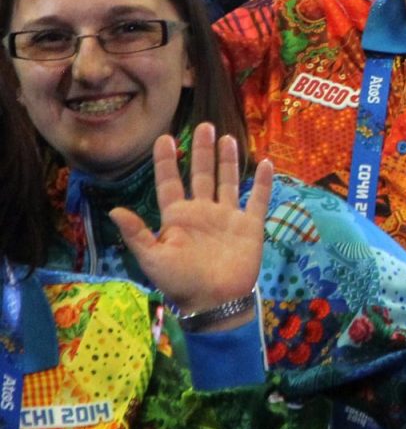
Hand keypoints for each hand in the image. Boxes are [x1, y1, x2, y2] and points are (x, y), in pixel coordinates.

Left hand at [111, 123, 273, 326]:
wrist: (215, 301)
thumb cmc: (179, 281)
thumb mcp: (152, 258)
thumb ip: (137, 234)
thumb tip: (115, 210)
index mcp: (177, 217)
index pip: (170, 183)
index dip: (166, 161)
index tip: (164, 138)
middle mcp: (202, 212)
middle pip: (201, 175)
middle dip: (201, 151)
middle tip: (203, 127)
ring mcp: (227, 217)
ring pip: (227, 181)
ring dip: (227, 161)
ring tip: (227, 137)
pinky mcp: (250, 226)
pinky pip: (258, 199)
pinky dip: (263, 182)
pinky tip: (266, 163)